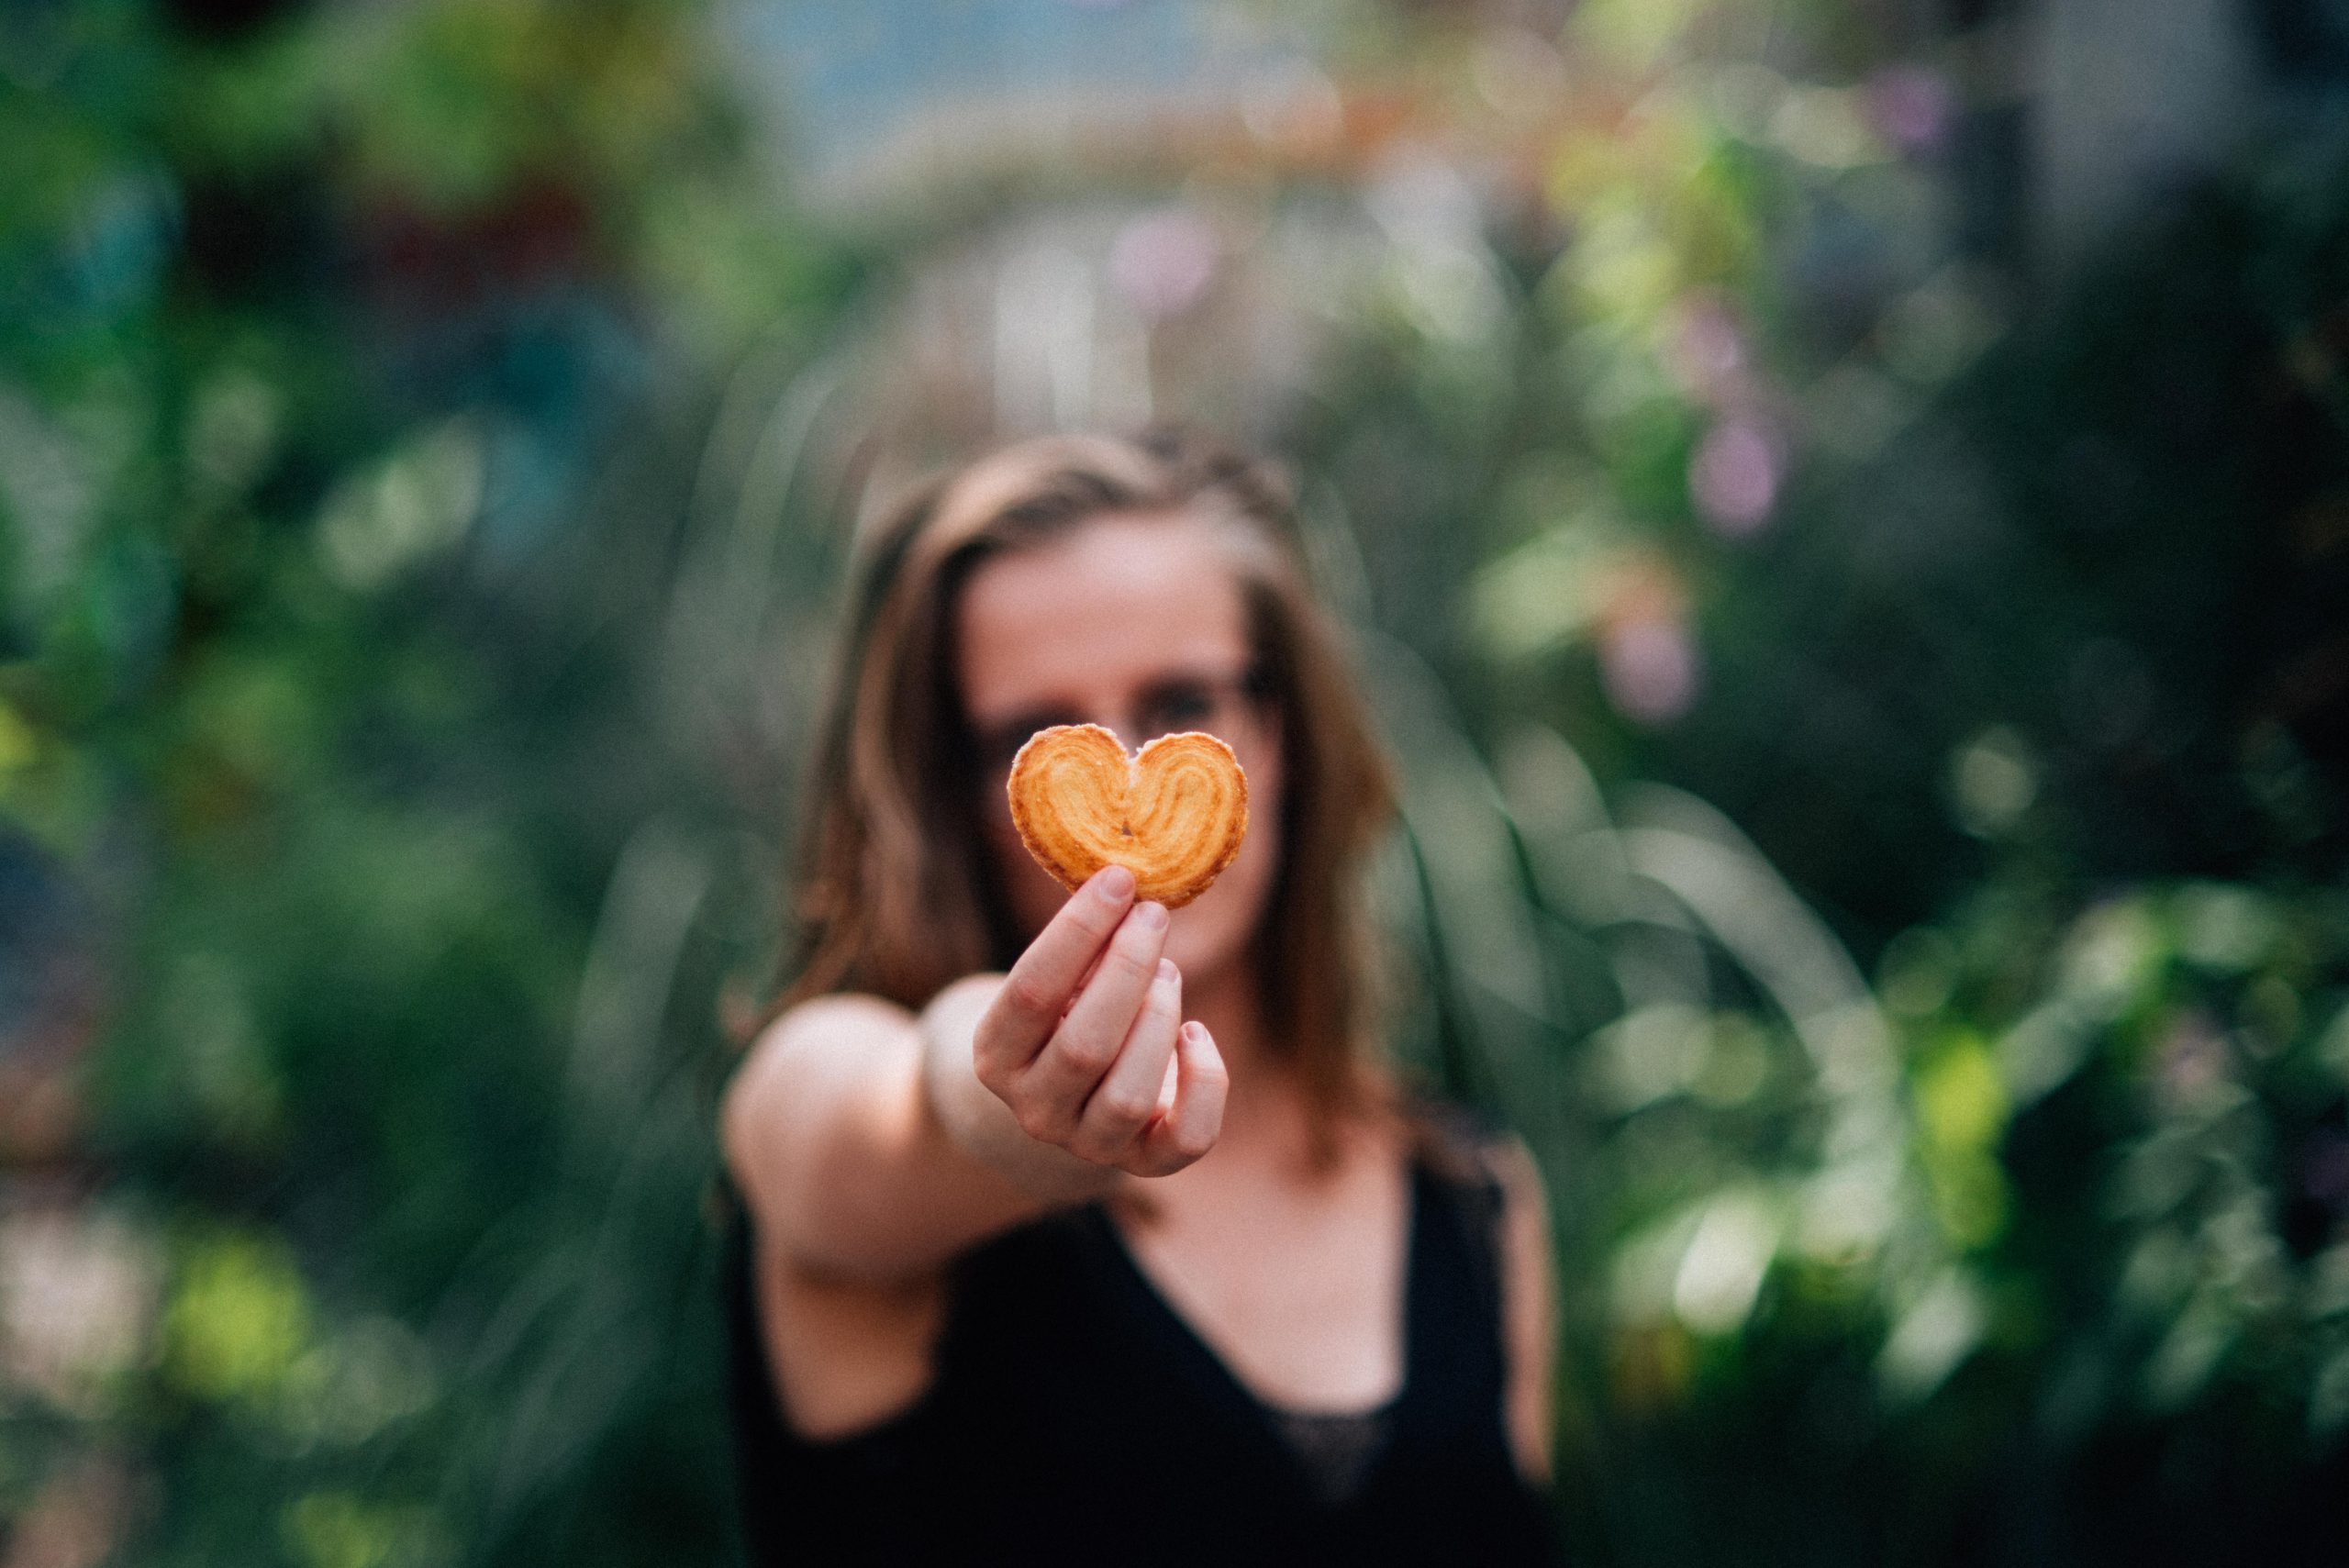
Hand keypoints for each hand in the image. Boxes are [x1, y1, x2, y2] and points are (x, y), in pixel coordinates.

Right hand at [970, 865, 1227, 1176]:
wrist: (1067, 1098)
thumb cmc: (1063, 1015)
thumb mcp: (1053, 983)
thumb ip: (1080, 948)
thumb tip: (1126, 885)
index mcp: (995, 1057)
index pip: (1031, 992)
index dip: (1078, 932)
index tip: (1118, 880)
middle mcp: (1034, 1110)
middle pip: (1085, 1046)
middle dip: (1129, 968)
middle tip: (1154, 915)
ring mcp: (1088, 1144)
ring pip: (1130, 1093)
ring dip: (1160, 1019)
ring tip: (1169, 973)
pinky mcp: (1145, 1162)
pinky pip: (1187, 1139)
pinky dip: (1206, 1081)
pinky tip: (1197, 1036)